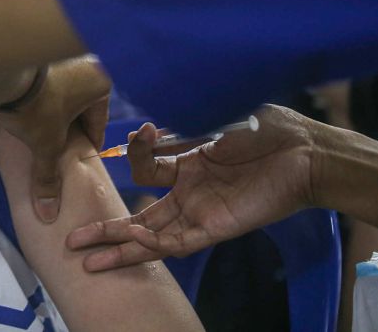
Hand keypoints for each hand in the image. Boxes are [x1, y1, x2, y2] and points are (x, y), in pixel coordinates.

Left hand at [0, 56, 110, 222]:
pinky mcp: (39, 51)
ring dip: (52, 110)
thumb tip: (49, 214)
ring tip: (37, 130)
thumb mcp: (45, 144)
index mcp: (101, 82)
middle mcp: (88, 62)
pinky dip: (38, 95)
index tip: (77, 160)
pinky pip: (45, 80)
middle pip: (80, 106)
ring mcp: (62, 54)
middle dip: (68, 127)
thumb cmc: (36, 106)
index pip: (98, 123)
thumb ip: (48, 177)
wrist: (0, 68)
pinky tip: (24, 109)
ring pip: (62, 92)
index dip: (87, 146)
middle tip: (55, 147)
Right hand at [66, 105, 317, 270]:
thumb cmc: (266, 128)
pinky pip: (176, 242)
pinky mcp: (215, 229)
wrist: (305, 151)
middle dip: (105, 228)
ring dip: (119, 247)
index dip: (138, 153)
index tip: (145, 133)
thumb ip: (180, 129)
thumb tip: (149, 128)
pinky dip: (151, 243)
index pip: (147, 171)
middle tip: (72, 238)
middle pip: (137, 217)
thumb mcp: (214, 119)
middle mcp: (189, 194)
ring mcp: (200, 214)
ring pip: (150, 238)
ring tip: (87, 258)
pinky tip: (129, 239)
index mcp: (188, 165)